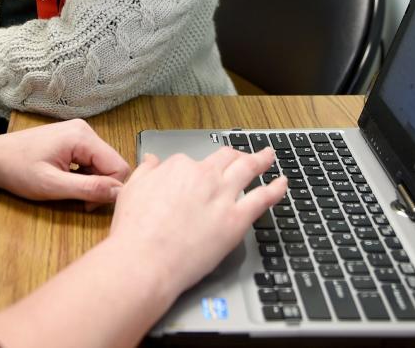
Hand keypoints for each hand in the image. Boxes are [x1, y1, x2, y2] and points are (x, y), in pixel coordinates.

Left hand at [0, 119, 130, 209]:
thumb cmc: (18, 170)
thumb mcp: (52, 185)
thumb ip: (87, 189)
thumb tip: (118, 193)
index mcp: (83, 137)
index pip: (119, 166)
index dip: (110, 190)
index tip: (88, 204)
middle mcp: (85, 130)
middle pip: (111, 164)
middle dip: (100, 186)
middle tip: (78, 201)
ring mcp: (78, 133)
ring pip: (101, 164)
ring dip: (90, 182)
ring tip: (67, 189)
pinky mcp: (72, 139)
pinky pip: (90, 160)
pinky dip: (83, 175)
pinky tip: (65, 180)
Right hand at [106, 147, 285, 296]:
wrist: (145, 260)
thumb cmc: (134, 231)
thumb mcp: (131, 191)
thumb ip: (145, 172)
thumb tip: (152, 161)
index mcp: (178, 167)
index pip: (193, 161)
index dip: (195, 169)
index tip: (198, 175)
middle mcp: (203, 176)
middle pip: (226, 158)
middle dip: (235, 155)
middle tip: (242, 156)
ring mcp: (223, 196)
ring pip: (248, 169)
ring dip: (261, 160)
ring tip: (268, 156)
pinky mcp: (237, 219)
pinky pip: (263, 198)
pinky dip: (276, 188)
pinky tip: (282, 183)